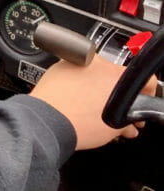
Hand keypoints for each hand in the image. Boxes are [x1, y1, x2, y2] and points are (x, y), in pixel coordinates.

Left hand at [30, 55, 156, 149]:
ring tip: (87, 104)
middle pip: (113, 76)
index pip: (141, 80)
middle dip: (113, 91)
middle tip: (108, 107)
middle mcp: (97, 63)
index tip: (137, 102)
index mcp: (117, 76)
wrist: (48, 121)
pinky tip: (72, 98)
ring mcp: (77, 61)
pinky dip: (75, 82)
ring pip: (92, 72)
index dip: (142, 94)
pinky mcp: (59, 64)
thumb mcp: (114, 129)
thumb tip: (128, 124)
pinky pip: (73, 71)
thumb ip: (126, 122)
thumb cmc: (79, 123)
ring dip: (92, 85)